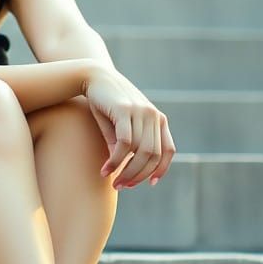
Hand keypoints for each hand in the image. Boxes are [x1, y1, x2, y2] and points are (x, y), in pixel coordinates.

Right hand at [80, 64, 174, 188]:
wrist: (94, 77)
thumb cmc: (107, 104)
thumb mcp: (121, 126)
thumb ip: (128, 146)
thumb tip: (125, 171)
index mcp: (158, 119)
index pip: (168, 150)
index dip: (161, 169)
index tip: (150, 183)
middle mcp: (153, 115)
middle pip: (153, 155)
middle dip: (139, 175)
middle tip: (123, 186)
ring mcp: (140, 112)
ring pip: (140, 152)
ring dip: (126, 172)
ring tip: (114, 182)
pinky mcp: (125, 111)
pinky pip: (125, 144)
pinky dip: (116, 161)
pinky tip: (106, 170)